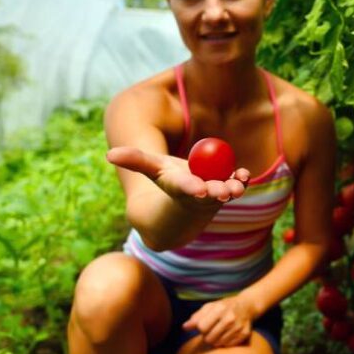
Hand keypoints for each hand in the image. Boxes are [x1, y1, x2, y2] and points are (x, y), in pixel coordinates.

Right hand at [106, 146, 248, 204]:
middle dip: (217, 192)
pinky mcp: (229, 188)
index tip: (199, 190)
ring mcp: (216, 193)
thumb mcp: (152, 169)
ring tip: (237, 185)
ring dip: (233, 188)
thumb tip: (109, 154)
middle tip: (224, 191)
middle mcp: (200, 194)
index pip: (185, 188)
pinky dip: (242, 180)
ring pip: (226, 191)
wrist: (187, 199)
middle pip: (210, 193)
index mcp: (180, 188)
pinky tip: (244, 174)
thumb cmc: (168, 181)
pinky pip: (238, 184)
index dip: (192, 188)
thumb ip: (135, 160)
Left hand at [181, 296, 255, 347]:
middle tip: (212, 329)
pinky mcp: (244, 335)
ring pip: (217, 343)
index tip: (205, 325)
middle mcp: (230, 318)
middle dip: (207, 335)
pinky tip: (228, 333)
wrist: (247, 306)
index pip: (201, 327)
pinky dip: (225, 341)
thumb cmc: (224, 306)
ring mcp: (238, 327)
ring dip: (216, 339)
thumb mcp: (209, 307)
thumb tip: (184, 327)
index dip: (201, 328)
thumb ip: (196, 317)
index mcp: (219, 309)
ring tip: (220, 331)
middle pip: (208, 338)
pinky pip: (227, 345)